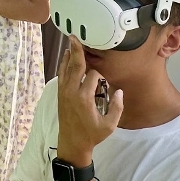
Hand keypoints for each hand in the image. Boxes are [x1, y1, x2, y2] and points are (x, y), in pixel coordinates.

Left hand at [55, 36, 123, 163]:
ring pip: (66, 68)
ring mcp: (64, 92)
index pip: (93, 75)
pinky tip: (67, 57)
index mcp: (84, 98)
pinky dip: (64, 64)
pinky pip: (61, 75)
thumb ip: (117, 108)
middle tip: (76, 36)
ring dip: (69, 55)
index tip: (107, 69)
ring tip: (71, 41)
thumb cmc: (92, 135)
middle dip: (77, 51)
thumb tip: (119, 91)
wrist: (72, 144)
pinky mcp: (60, 94)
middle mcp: (72, 92)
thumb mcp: (109, 125)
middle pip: (76, 66)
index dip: (101, 71)